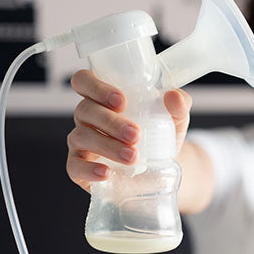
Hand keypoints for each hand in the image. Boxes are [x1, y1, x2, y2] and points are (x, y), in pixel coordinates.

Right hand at [66, 69, 191, 192]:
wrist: (161, 168)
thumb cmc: (160, 134)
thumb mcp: (175, 118)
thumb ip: (179, 104)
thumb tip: (174, 96)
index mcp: (103, 97)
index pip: (84, 80)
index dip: (96, 87)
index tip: (122, 101)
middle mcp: (87, 116)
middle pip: (85, 110)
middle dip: (111, 122)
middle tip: (136, 134)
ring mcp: (80, 142)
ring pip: (82, 137)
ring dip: (108, 146)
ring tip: (133, 156)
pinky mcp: (79, 167)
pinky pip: (75, 166)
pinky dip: (89, 169)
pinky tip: (106, 173)